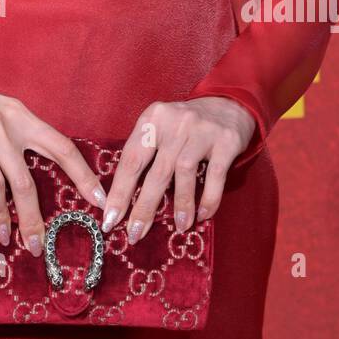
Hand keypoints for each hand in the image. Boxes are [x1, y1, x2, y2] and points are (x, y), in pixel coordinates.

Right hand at [0, 47, 107, 256]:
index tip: (99, 202)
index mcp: (19, 114)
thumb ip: (16, 135)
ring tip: (3, 237)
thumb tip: (36, 175)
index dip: (82, 175)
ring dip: (0, 217)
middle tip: (36, 245)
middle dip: (33, 217)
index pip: (61, 146)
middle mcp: (0, 121)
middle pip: (25, 179)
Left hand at [99, 97, 256, 242]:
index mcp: (152, 119)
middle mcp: (174, 122)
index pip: (131, 159)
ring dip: (180, 205)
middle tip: (135, 234)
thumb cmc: (186, 125)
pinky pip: (214, 175)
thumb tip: (124, 199)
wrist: (229, 104)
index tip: (110, 219)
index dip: (120, 192)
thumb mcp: (161, 128)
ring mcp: (201, 130)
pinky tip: (202, 215)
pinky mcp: (226, 141)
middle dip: (144, 207)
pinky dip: (208, 198)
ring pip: (183, 173)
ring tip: (179, 227)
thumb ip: (145, 153)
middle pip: (155, 171)